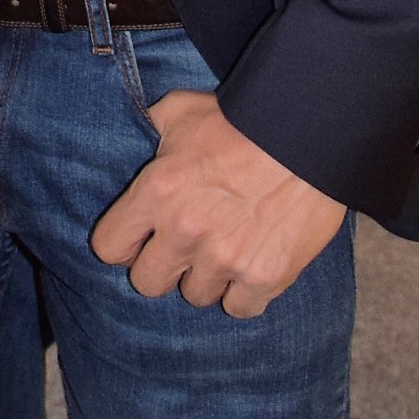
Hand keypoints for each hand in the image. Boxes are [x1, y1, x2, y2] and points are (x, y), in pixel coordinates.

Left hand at [89, 90, 345, 318]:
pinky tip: (251, 266)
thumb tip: (135, 133)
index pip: (108, 247)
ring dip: (206, 278)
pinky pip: (240, 308)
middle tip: (184, 248)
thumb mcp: (181, 110)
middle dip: (162, 267)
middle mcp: (185, 231)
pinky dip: (245, 293)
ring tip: (224, 250)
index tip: (140, 238)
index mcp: (156, 192)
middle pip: (146, 283)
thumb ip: (150, 128)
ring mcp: (225, 258)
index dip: (123, 244)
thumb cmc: (243, 118)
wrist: (309, 133)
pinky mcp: (265, 277)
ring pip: (195, 296)